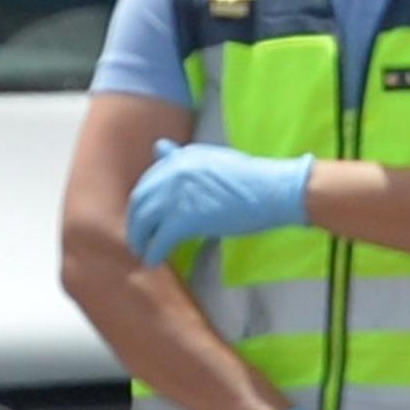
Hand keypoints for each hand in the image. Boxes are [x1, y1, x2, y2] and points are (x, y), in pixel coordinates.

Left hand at [127, 140, 314, 267]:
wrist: (274, 190)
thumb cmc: (249, 179)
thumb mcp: (210, 160)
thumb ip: (181, 158)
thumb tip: (157, 147)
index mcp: (181, 157)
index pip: (147, 182)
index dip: (142, 205)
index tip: (143, 219)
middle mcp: (174, 171)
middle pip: (140, 202)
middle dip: (135, 224)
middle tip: (137, 240)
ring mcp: (178, 194)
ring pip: (144, 222)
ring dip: (140, 241)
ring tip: (143, 253)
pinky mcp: (186, 218)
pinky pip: (160, 241)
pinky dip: (154, 254)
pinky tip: (154, 262)